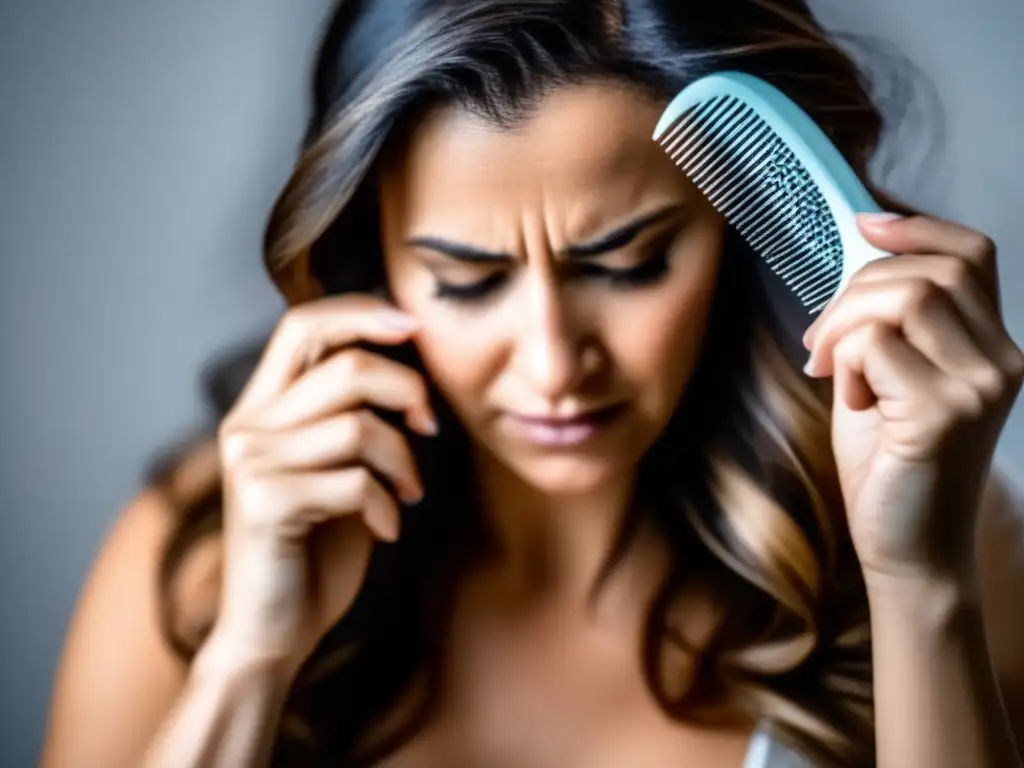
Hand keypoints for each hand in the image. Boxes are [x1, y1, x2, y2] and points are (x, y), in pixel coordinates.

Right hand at [209, 294, 437, 665]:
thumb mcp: (338, 466)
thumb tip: (406, 358)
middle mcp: (247, 425)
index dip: (361, 312)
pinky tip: (386, 528)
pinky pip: (355, 482)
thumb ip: (354, 413)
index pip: (303, 325)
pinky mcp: (263, 503)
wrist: (274, 630)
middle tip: (430, 426)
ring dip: (404, 461)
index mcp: (263, 407)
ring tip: (408, 491)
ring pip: (360, 427)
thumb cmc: (317, 546)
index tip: (413, 324)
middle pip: (346, 366)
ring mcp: (250, 463)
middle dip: (408, 390)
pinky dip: (386, 506)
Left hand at [802, 212, 1023, 587]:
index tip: (863, 225)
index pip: (971, 256)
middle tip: (819, 340)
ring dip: (843, 324)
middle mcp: (1002, 360)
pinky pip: (875, 346)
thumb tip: (850, 262)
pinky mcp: (945, 414)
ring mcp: (981, 387)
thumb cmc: (889, 463)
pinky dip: (844, 364)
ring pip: (903, 299)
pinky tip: (851, 403)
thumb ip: (882, 325)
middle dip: (853, 291)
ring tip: (828, 368)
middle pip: (927, 272)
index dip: (916, 229)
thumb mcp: (885, 378)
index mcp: (990, 346)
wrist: (908, 548)